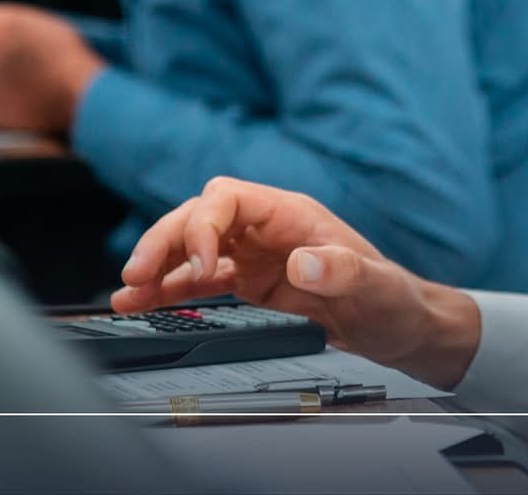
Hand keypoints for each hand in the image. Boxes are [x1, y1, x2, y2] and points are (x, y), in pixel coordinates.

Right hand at [112, 178, 482, 389]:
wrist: (400, 328)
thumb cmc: (393, 299)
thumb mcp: (375, 286)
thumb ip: (341, 270)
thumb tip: (303, 261)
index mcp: (290, 215)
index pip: (227, 199)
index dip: (203, 225)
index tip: (200, 265)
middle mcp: (266, 229)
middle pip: (198, 218)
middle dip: (164, 241)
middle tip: (137, 274)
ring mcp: (254, 255)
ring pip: (191, 247)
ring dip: (158, 266)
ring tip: (127, 291)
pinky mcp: (250, 283)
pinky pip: (199, 280)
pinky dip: (170, 288)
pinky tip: (142, 301)